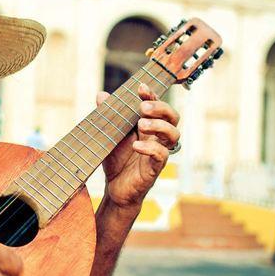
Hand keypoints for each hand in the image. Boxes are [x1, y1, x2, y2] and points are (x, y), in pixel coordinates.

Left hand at [99, 83, 179, 207]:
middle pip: (173, 117)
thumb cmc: (116, 160)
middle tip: (143, 107)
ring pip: (173, 134)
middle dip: (160, 108)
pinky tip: (136, 146)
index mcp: (148, 125)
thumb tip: (101, 95)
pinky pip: (162, 155)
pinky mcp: (155, 168)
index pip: (157, 106)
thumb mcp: (109, 135)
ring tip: (142, 124)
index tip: (140, 87)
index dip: (152, 95)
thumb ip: (108, 115)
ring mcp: (158, 152)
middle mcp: (157, 137)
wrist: (114, 188)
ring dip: (159, 126)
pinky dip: (150, 148)